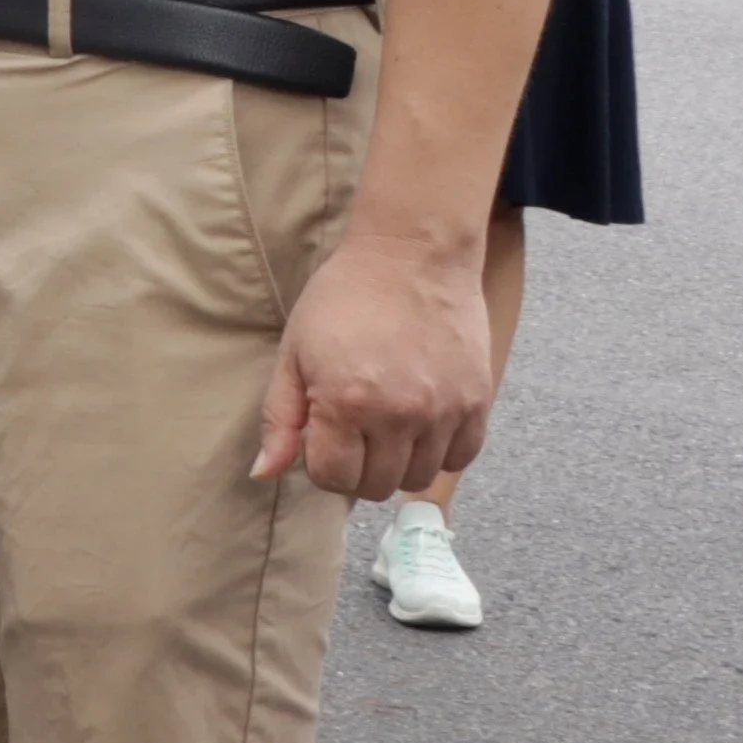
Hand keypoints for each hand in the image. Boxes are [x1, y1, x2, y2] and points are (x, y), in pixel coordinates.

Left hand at [258, 226, 500, 499]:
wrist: (412, 255)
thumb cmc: (345, 298)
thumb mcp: (294, 352)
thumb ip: (280, 418)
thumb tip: (264, 472)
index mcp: (345, 404)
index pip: (334, 479)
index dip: (322, 468)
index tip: (323, 443)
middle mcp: (398, 415)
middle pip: (377, 487)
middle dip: (357, 471)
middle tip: (353, 437)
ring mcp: (443, 411)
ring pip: (420, 478)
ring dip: (399, 464)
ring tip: (388, 429)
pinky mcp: (478, 400)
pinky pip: (462, 457)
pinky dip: (441, 452)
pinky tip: (423, 426)